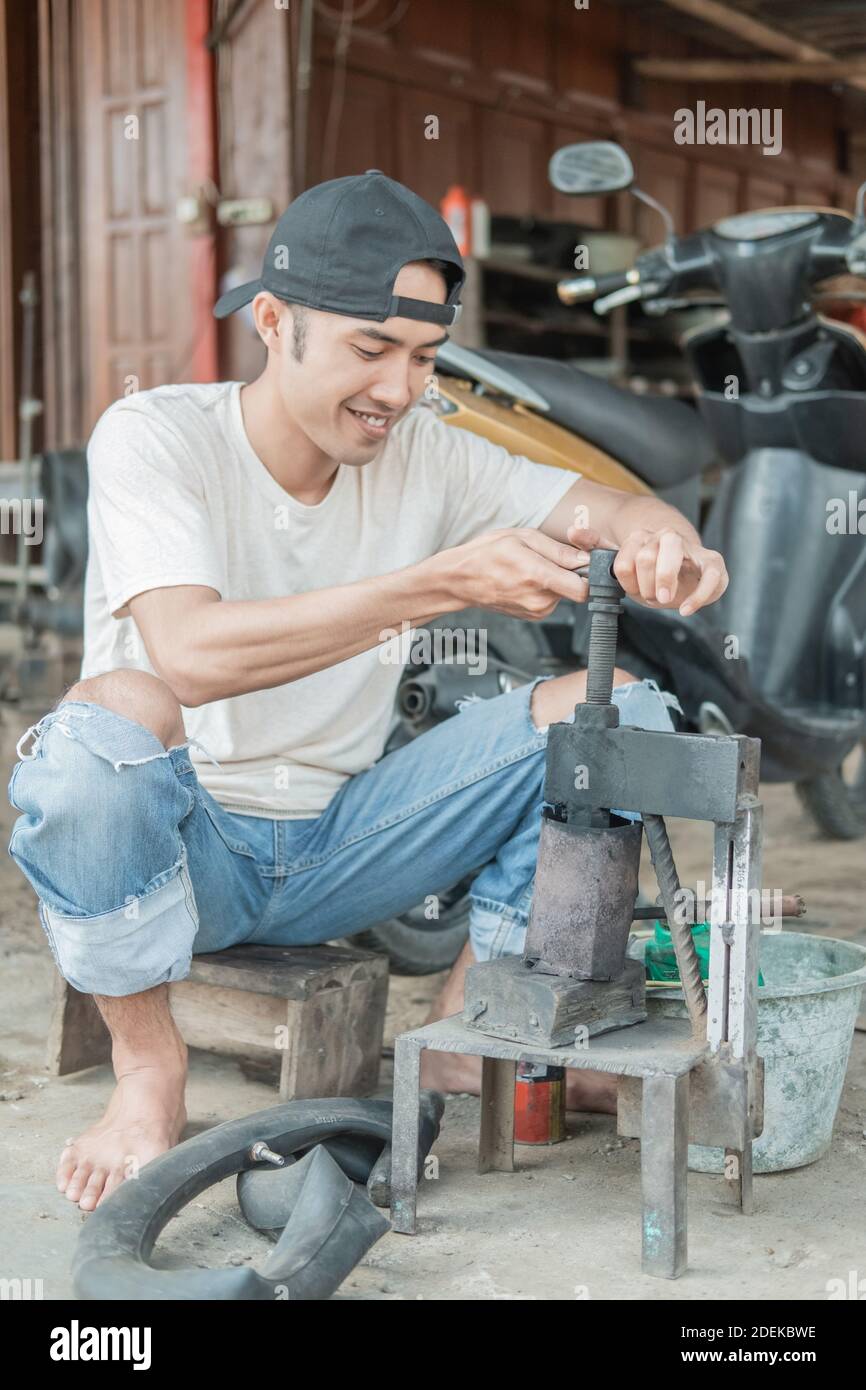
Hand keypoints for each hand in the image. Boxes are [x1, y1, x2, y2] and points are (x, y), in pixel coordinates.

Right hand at [439, 527, 589, 618]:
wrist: (461, 579)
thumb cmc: (487, 553)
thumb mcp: (523, 538)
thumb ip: (558, 550)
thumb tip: (586, 559)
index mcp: (538, 577)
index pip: (585, 588)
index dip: (591, 574)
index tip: (585, 561)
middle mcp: (539, 600)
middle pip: (576, 589)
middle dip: (571, 572)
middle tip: (550, 557)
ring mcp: (536, 612)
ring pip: (564, 593)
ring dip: (557, 579)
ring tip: (532, 566)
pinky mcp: (533, 616)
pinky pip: (551, 600)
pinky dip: (546, 588)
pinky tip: (527, 578)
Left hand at [566, 522, 727, 616]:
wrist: (685, 579)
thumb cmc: (650, 574)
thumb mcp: (622, 565)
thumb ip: (596, 547)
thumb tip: (573, 530)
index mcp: (643, 537)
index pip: (626, 557)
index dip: (626, 580)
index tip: (632, 591)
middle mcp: (667, 537)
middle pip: (647, 554)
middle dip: (644, 583)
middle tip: (649, 598)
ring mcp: (692, 549)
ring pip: (676, 552)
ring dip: (665, 581)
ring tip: (663, 600)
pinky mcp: (714, 563)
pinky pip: (710, 575)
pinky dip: (697, 597)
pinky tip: (685, 610)